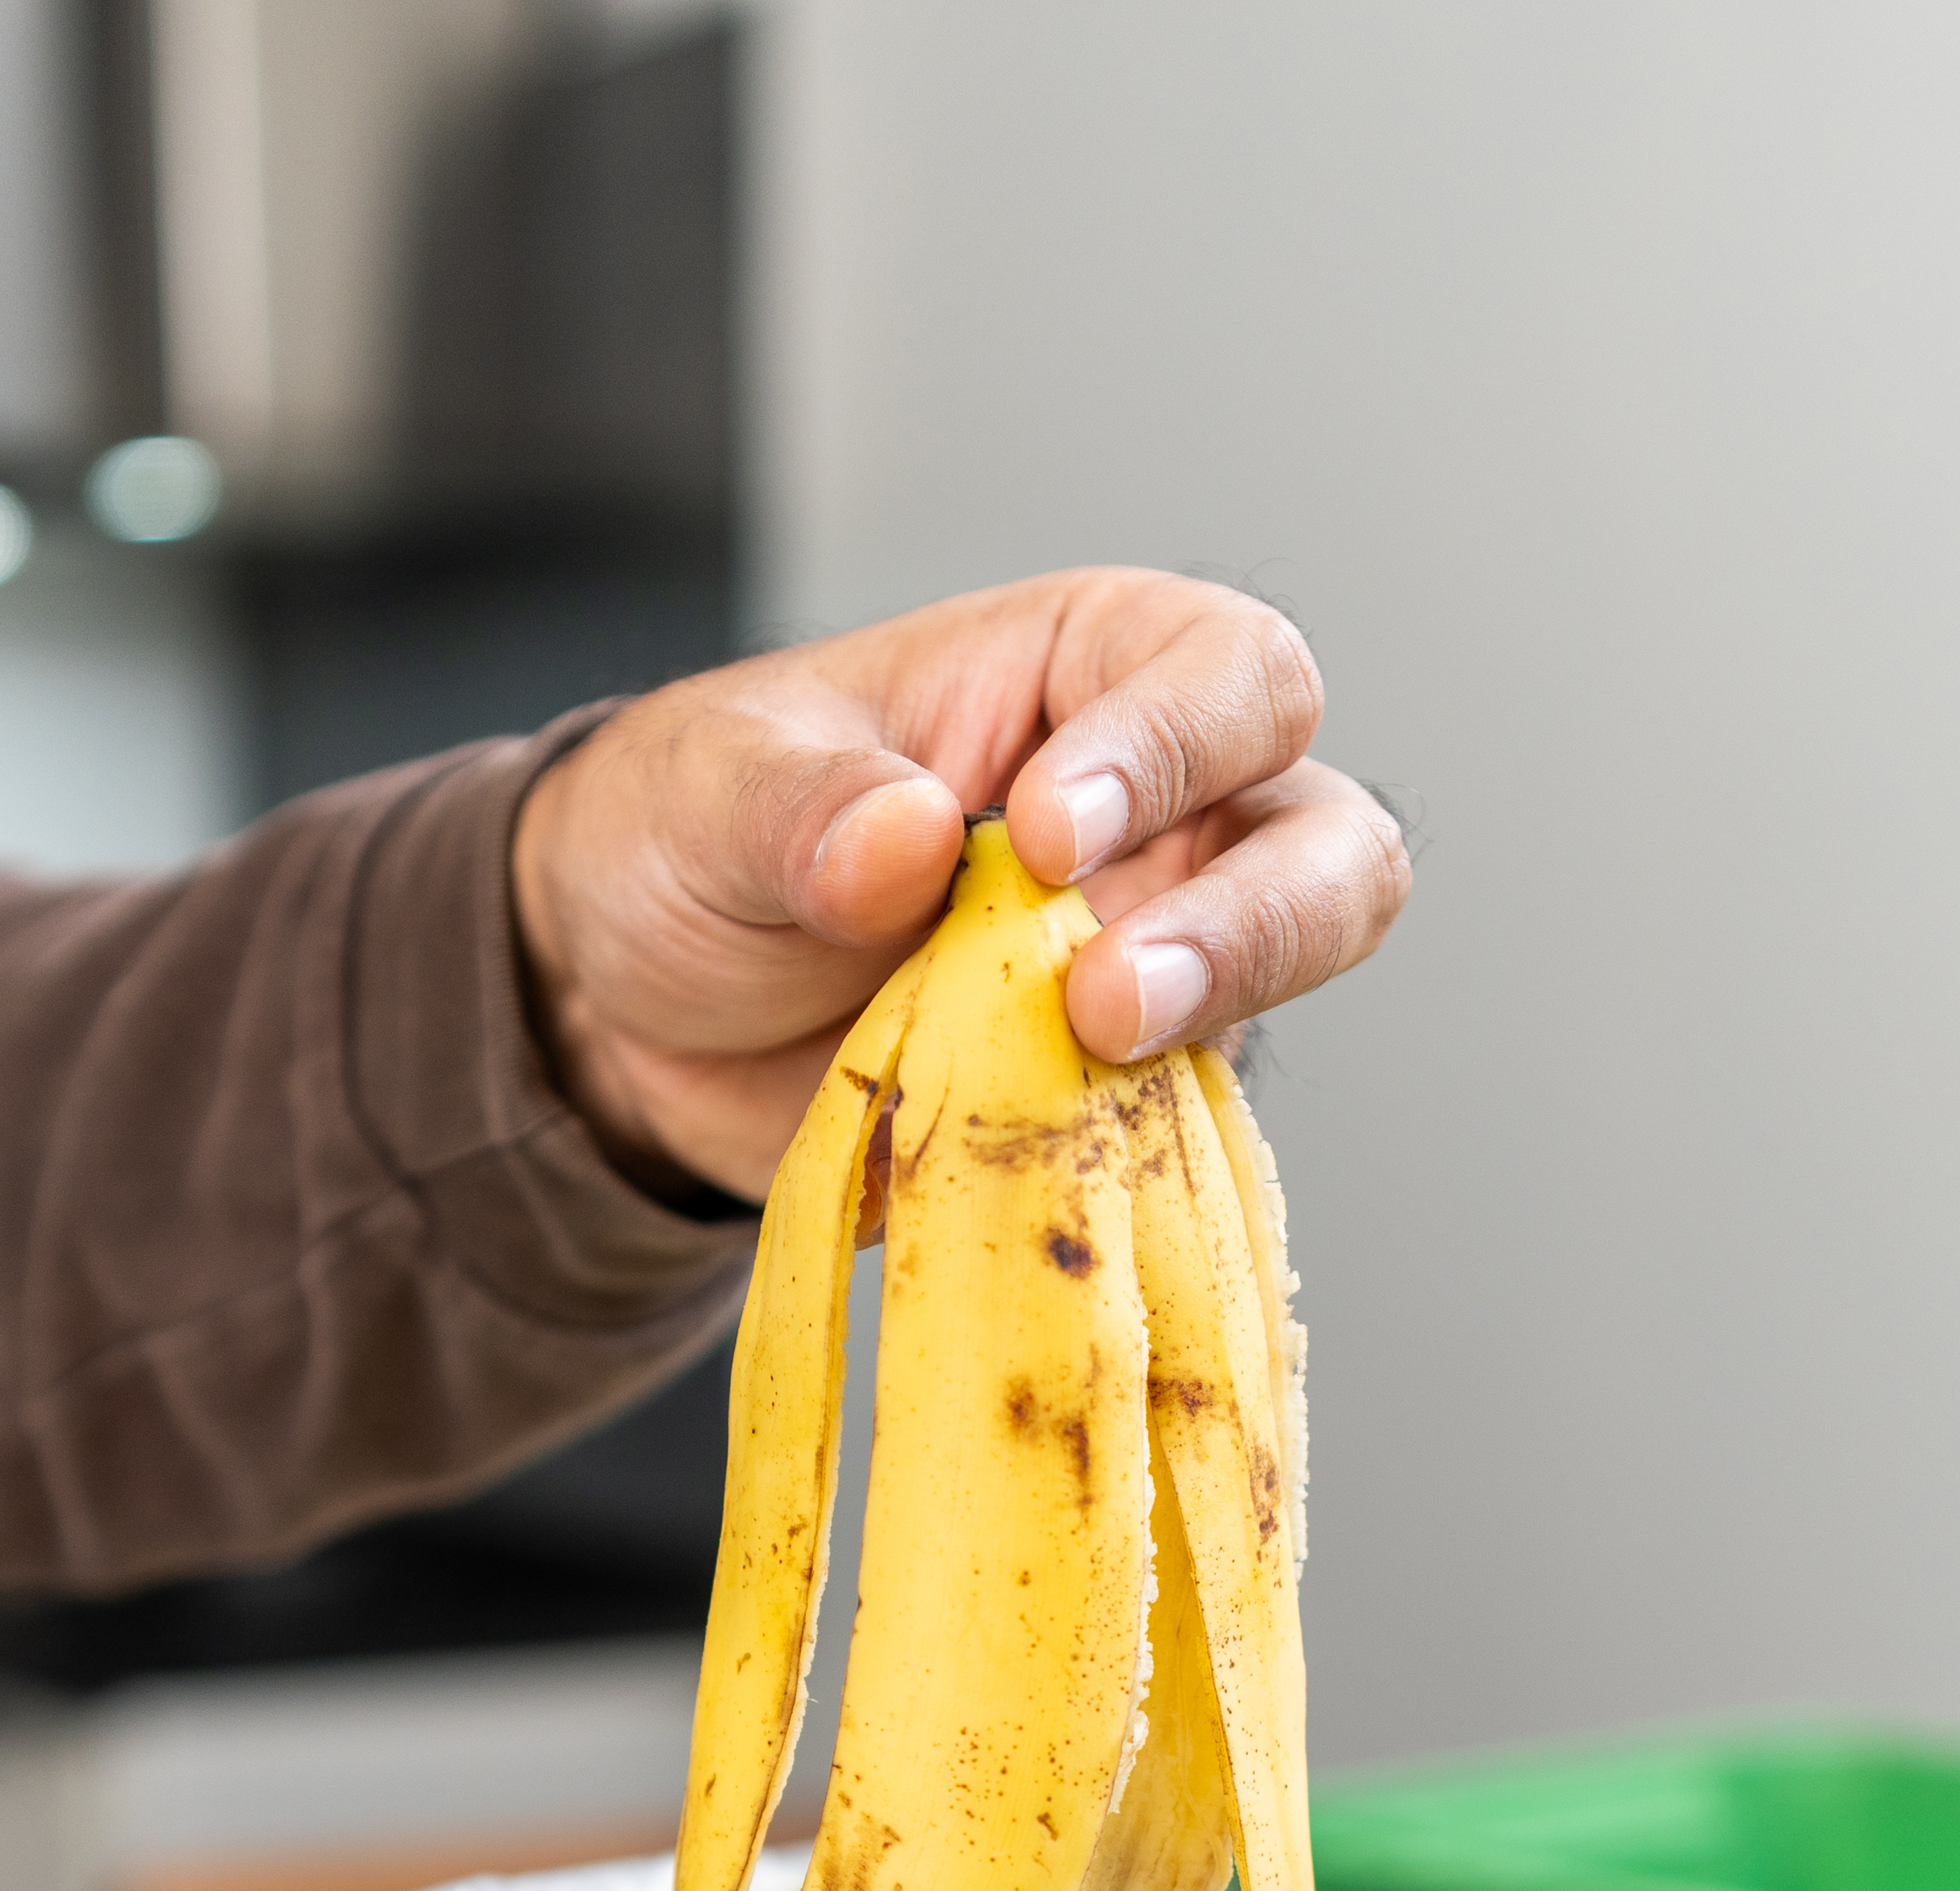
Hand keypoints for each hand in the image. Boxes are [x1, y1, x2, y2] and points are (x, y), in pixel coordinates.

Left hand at [510, 570, 1410, 1203]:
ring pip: (1294, 986)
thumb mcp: (707, 790)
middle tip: (1105, 990)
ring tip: (1094, 1053)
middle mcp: (1163, 814)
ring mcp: (1157, 960)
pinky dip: (1139, 1144)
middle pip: (1324, 840)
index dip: (1171, 747)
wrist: (635, 1012)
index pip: (1226, 674)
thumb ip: (798, 808)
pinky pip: (1187, 1128)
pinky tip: (1039, 1147)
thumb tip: (905, 838)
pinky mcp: (1121, 1093)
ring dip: (1222, 1022)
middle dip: (1250, 916)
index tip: (1042, 833)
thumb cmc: (695, 839)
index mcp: (1086, 675)